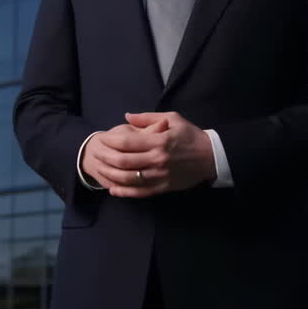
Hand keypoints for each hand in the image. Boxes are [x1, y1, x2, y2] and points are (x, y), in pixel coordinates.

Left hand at [83, 112, 215, 197]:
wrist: (211, 157)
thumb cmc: (191, 135)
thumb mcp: (173, 118)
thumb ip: (148, 117)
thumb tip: (127, 116)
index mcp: (159, 141)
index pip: (127, 142)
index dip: (110, 141)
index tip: (102, 138)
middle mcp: (157, 159)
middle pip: (124, 161)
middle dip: (106, 157)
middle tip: (96, 153)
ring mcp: (160, 175)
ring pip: (129, 178)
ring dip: (111, 175)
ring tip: (100, 170)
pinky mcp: (164, 187)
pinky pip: (140, 192)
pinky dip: (124, 192)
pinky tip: (113, 189)